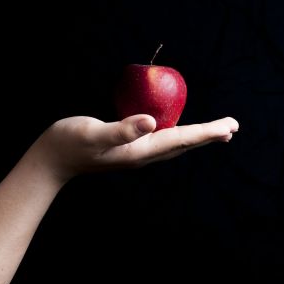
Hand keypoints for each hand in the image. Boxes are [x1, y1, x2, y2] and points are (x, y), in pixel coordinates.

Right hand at [25, 115, 238, 183]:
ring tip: (217, 133)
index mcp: (139, 151)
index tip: (228, 127)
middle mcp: (143, 155)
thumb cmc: (67, 143)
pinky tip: (181, 133)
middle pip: (183, 144)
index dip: (205, 132)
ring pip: (176, 144)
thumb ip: (121, 129)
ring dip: (198, 138)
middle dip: (209, 136)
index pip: (180, 140)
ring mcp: (136, 153)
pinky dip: (180, 136)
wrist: (51, 160)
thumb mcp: (92, 133)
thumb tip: (152, 123)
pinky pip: (163, 141)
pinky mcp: (129, 148)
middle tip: (232, 128)